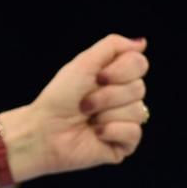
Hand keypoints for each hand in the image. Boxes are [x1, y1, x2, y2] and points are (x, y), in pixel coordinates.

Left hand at [28, 34, 150, 176]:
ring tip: (87, 118)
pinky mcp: (125, 144)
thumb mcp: (83, 64)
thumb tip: (142, 43)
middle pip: (139, 88)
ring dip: (105, 113)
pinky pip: (134, 133)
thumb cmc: (59, 97)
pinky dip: (111, 130)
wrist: (44, 130)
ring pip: (138, 111)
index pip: (139, 64)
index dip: (121, 70)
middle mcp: (124, 98)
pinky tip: (95, 133)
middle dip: (107, 95)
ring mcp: (126, 121)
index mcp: (115, 77)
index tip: (99, 77)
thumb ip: (112, 47)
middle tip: (84, 103)